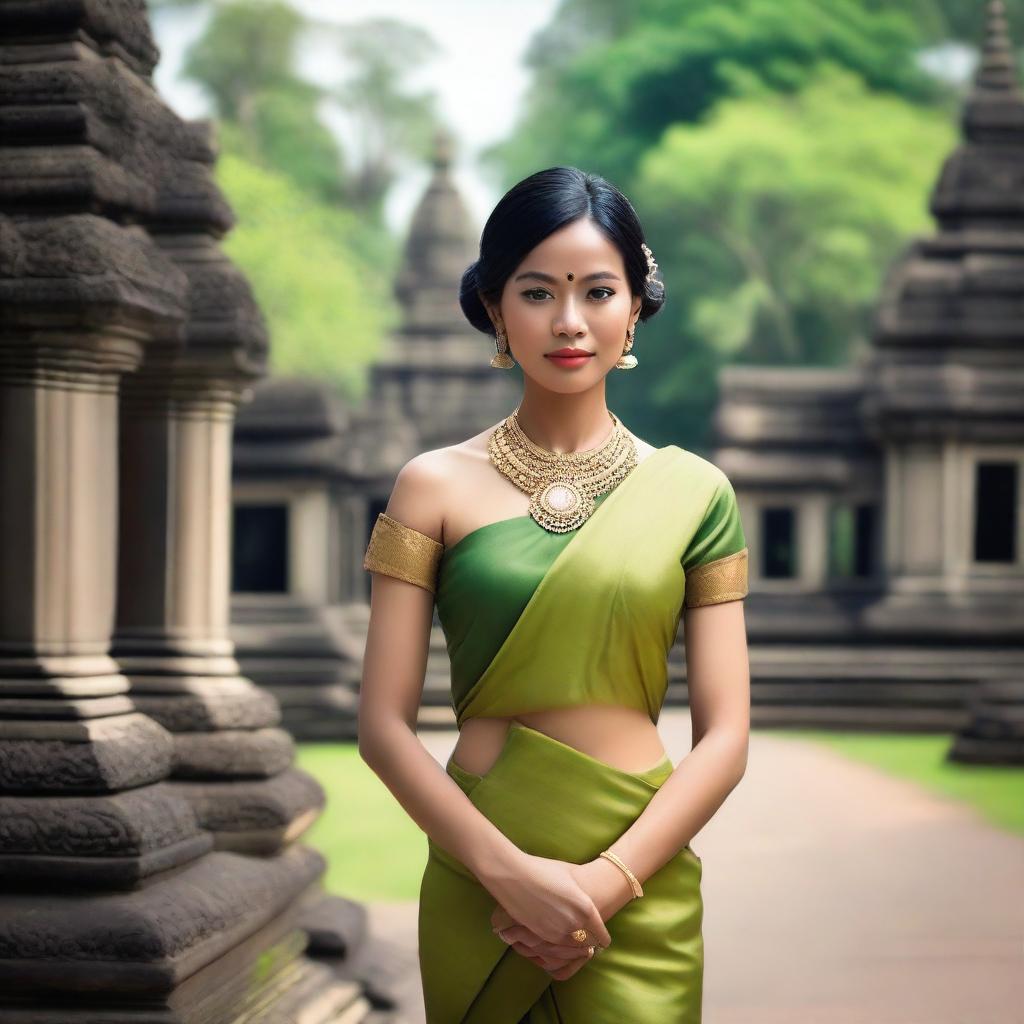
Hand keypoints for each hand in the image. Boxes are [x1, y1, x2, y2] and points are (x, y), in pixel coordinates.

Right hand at [488, 857, 636, 978]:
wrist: (514, 875)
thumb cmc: (543, 870)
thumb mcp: (570, 876)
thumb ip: (582, 894)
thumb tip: (590, 901)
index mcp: (585, 908)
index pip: (601, 935)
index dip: (602, 938)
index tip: (602, 940)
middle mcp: (574, 924)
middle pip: (588, 945)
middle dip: (590, 944)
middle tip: (591, 944)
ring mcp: (557, 933)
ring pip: (572, 951)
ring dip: (575, 949)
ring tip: (576, 946)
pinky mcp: (541, 937)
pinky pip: (556, 951)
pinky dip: (560, 949)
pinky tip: (559, 943)